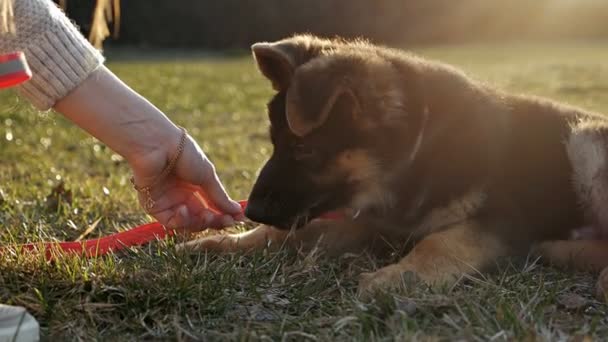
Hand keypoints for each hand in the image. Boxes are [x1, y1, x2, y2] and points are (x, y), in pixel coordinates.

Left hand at [129, 128, 243, 232]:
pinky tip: (184, 210)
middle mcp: (183, 195)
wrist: (158, 146)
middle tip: (226, 221)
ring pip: (188, 223)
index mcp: (196, 185)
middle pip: (202, 218)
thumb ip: (220, 197)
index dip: (225, 214)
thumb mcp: (207, 175)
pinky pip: (171, 222)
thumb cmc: (184, 154)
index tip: (238, 219)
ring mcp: (169, 202)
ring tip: (206, 215)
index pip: (212, 206)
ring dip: (199, 223)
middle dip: (215, 221)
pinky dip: (181, 220)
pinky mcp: (154, 206)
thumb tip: (238, 211)